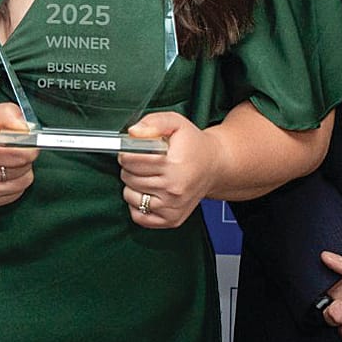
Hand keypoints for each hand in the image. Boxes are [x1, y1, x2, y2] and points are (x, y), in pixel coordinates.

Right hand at [0, 102, 37, 208]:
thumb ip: (10, 115)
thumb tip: (28, 130)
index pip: (22, 154)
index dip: (29, 145)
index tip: (24, 139)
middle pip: (25, 168)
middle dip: (23, 155)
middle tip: (10, 147)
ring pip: (24, 182)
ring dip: (20, 170)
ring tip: (4, 159)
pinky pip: (16, 193)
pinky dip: (14, 181)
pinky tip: (0, 171)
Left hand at [118, 112, 223, 228]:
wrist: (215, 166)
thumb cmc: (193, 145)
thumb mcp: (176, 123)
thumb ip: (153, 122)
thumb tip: (133, 132)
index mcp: (174, 165)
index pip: (132, 160)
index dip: (126, 153)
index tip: (131, 150)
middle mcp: (174, 189)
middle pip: (130, 178)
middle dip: (129, 167)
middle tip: (141, 162)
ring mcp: (173, 207)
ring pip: (130, 196)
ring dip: (132, 185)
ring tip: (146, 176)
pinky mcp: (172, 219)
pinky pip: (139, 216)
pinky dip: (137, 204)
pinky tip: (148, 192)